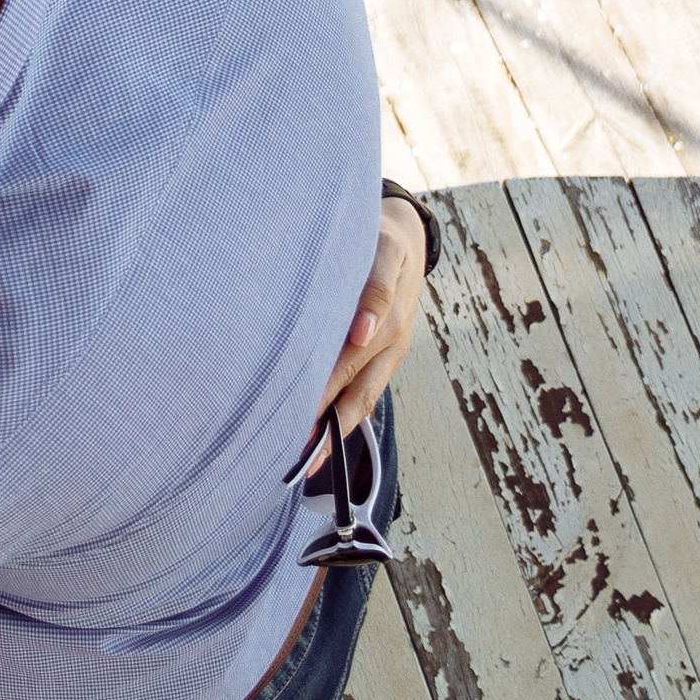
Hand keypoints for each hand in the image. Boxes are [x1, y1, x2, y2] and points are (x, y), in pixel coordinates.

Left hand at [309, 196, 426, 467]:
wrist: (407, 237)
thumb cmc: (377, 240)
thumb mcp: (380, 251)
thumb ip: (374, 289)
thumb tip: (362, 334)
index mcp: (386, 315)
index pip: (349, 362)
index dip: (326, 391)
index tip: (304, 417)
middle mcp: (391, 341)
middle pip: (354, 394)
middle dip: (324, 426)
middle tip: (292, 458)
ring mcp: (389, 353)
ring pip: (360, 401)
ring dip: (334, 433)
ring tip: (305, 463)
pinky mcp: (385, 359)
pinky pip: (364, 395)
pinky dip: (341, 420)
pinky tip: (319, 441)